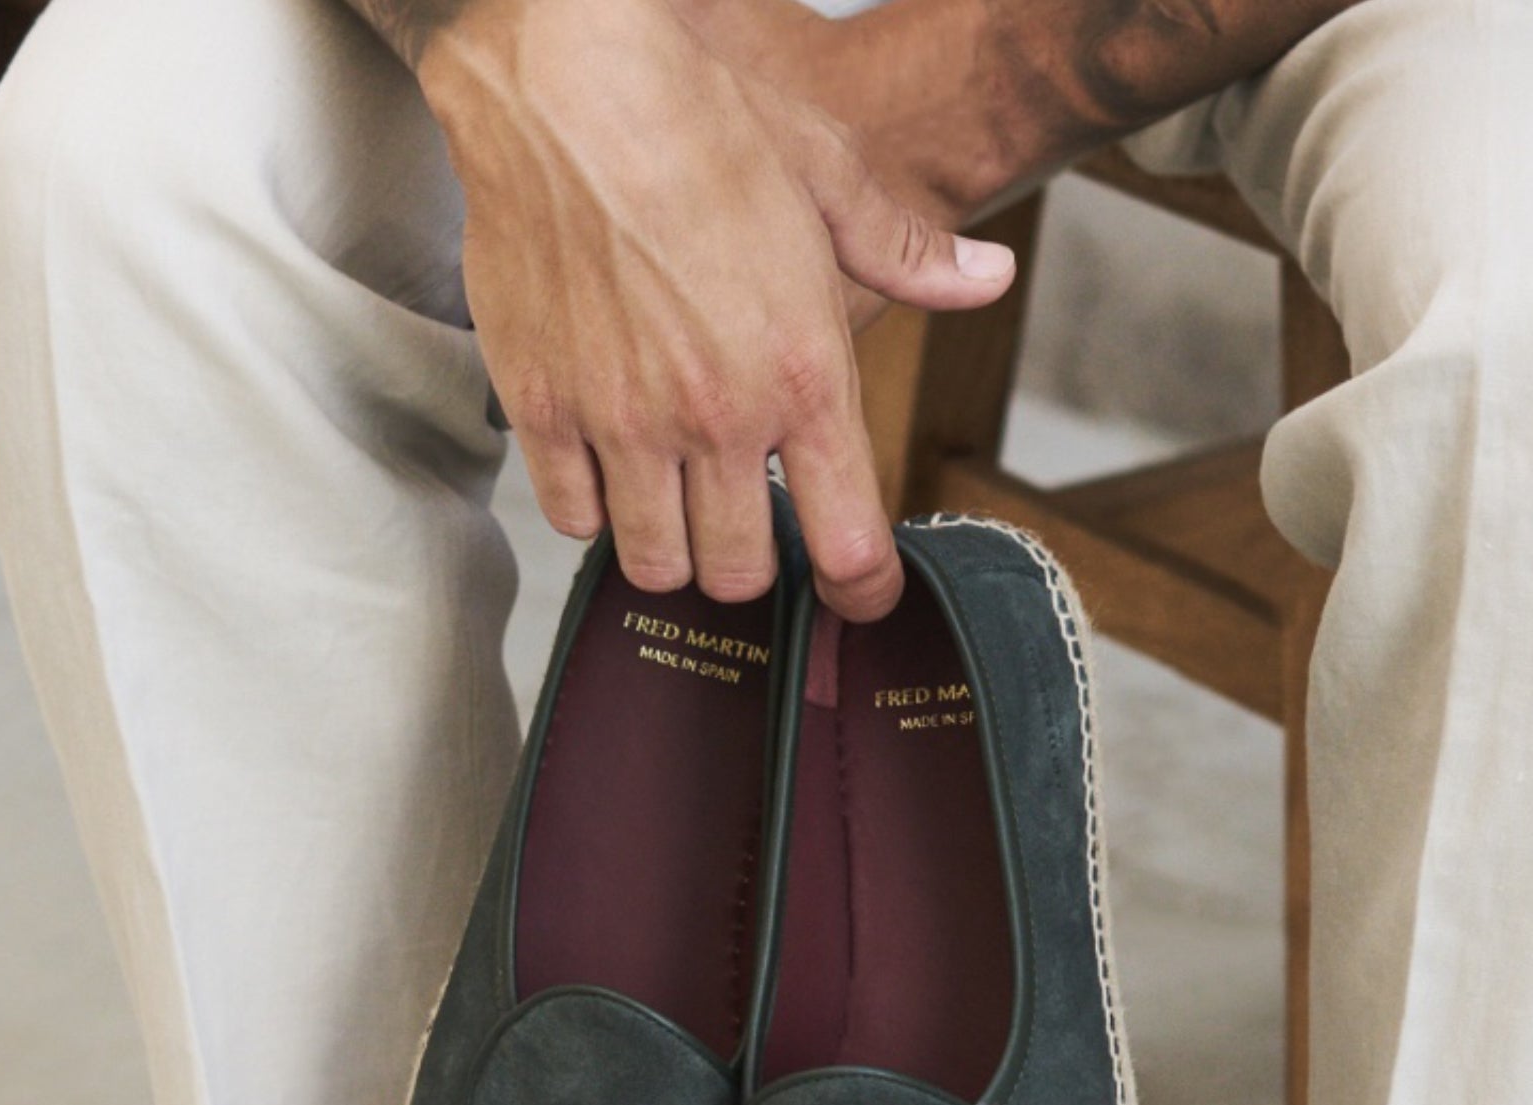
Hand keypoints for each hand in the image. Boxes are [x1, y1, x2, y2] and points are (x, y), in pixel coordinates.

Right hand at [418, 0, 1016, 616]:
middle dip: (747, 561)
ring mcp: (623, 421)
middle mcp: (716, 414)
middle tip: (742, 518)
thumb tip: (987, 280)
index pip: (847, 542)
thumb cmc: (697, 119)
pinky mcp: (544, 410)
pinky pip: (572, 518)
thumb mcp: (826, 175)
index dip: (860, 590)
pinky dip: (592, 510)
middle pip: (738, 574)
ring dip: (668, 546)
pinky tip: (607, 463)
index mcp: (801, 371)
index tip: (858, 597)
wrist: (565, 79)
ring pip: (653, 564)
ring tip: (672, 497)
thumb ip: (906, 251)